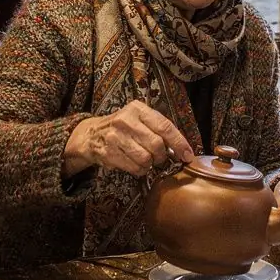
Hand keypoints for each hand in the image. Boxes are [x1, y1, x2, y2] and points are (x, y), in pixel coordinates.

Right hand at [62, 101, 193, 178]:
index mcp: (138, 109)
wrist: (91, 134)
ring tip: (145, 160)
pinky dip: (139, 170)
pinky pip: (134, 167)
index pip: (165, 126)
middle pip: (156, 144)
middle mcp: (126, 120)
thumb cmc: (123, 128)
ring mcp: (115, 137)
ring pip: (145, 158)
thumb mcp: (139, 119)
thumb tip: (182, 150)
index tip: (188, 155)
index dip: (179, 143)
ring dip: (149, 164)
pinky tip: (135, 164)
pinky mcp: (108, 152)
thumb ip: (158, 129)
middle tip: (160, 158)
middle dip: (162, 156)